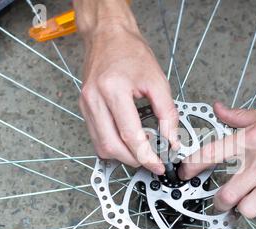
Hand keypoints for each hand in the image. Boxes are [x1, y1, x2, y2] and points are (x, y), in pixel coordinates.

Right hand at [75, 1, 178, 174]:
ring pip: (101, 146)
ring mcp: (85, 105)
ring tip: (141, 151)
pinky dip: (112, 145)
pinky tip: (127, 142)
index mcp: (113, 90)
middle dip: (133, 160)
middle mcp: (94, 99)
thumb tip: (171, 139)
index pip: (130, 135)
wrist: (108, 36)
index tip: (158, 165)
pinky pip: (96, 137)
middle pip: (111, 146)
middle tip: (151, 161)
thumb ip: (167, 113)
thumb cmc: (131, 53)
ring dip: (122, 156)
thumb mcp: (158, 81)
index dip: (146, 155)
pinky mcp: (84, 107)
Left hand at [179, 97, 255, 218]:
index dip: (192, 166)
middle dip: (218, 202)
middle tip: (219, 199)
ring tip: (247, 200)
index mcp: (252, 139)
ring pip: (248, 210)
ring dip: (244, 208)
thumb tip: (218, 110)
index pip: (211, 155)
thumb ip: (239, 116)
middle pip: (227, 195)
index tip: (185, 173)